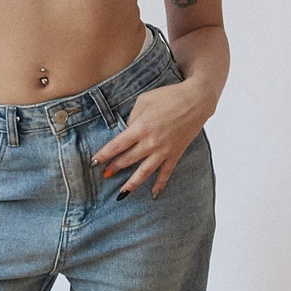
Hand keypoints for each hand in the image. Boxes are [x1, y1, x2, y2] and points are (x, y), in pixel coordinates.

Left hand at [96, 80, 207, 198]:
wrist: (196, 100)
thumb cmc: (168, 96)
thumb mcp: (144, 101)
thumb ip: (132, 117)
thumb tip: (127, 131)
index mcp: (140, 128)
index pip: (117, 145)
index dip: (104, 155)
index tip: (94, 162)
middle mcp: (150, 142)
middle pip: (128, 160)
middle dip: (114, 168)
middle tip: (105, 175)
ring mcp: (164, 150)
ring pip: (144, 171)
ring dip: (132, 183)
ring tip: (121, 193)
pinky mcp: (175, 153)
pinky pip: (166, 172)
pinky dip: (160, 184)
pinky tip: (154, 193)